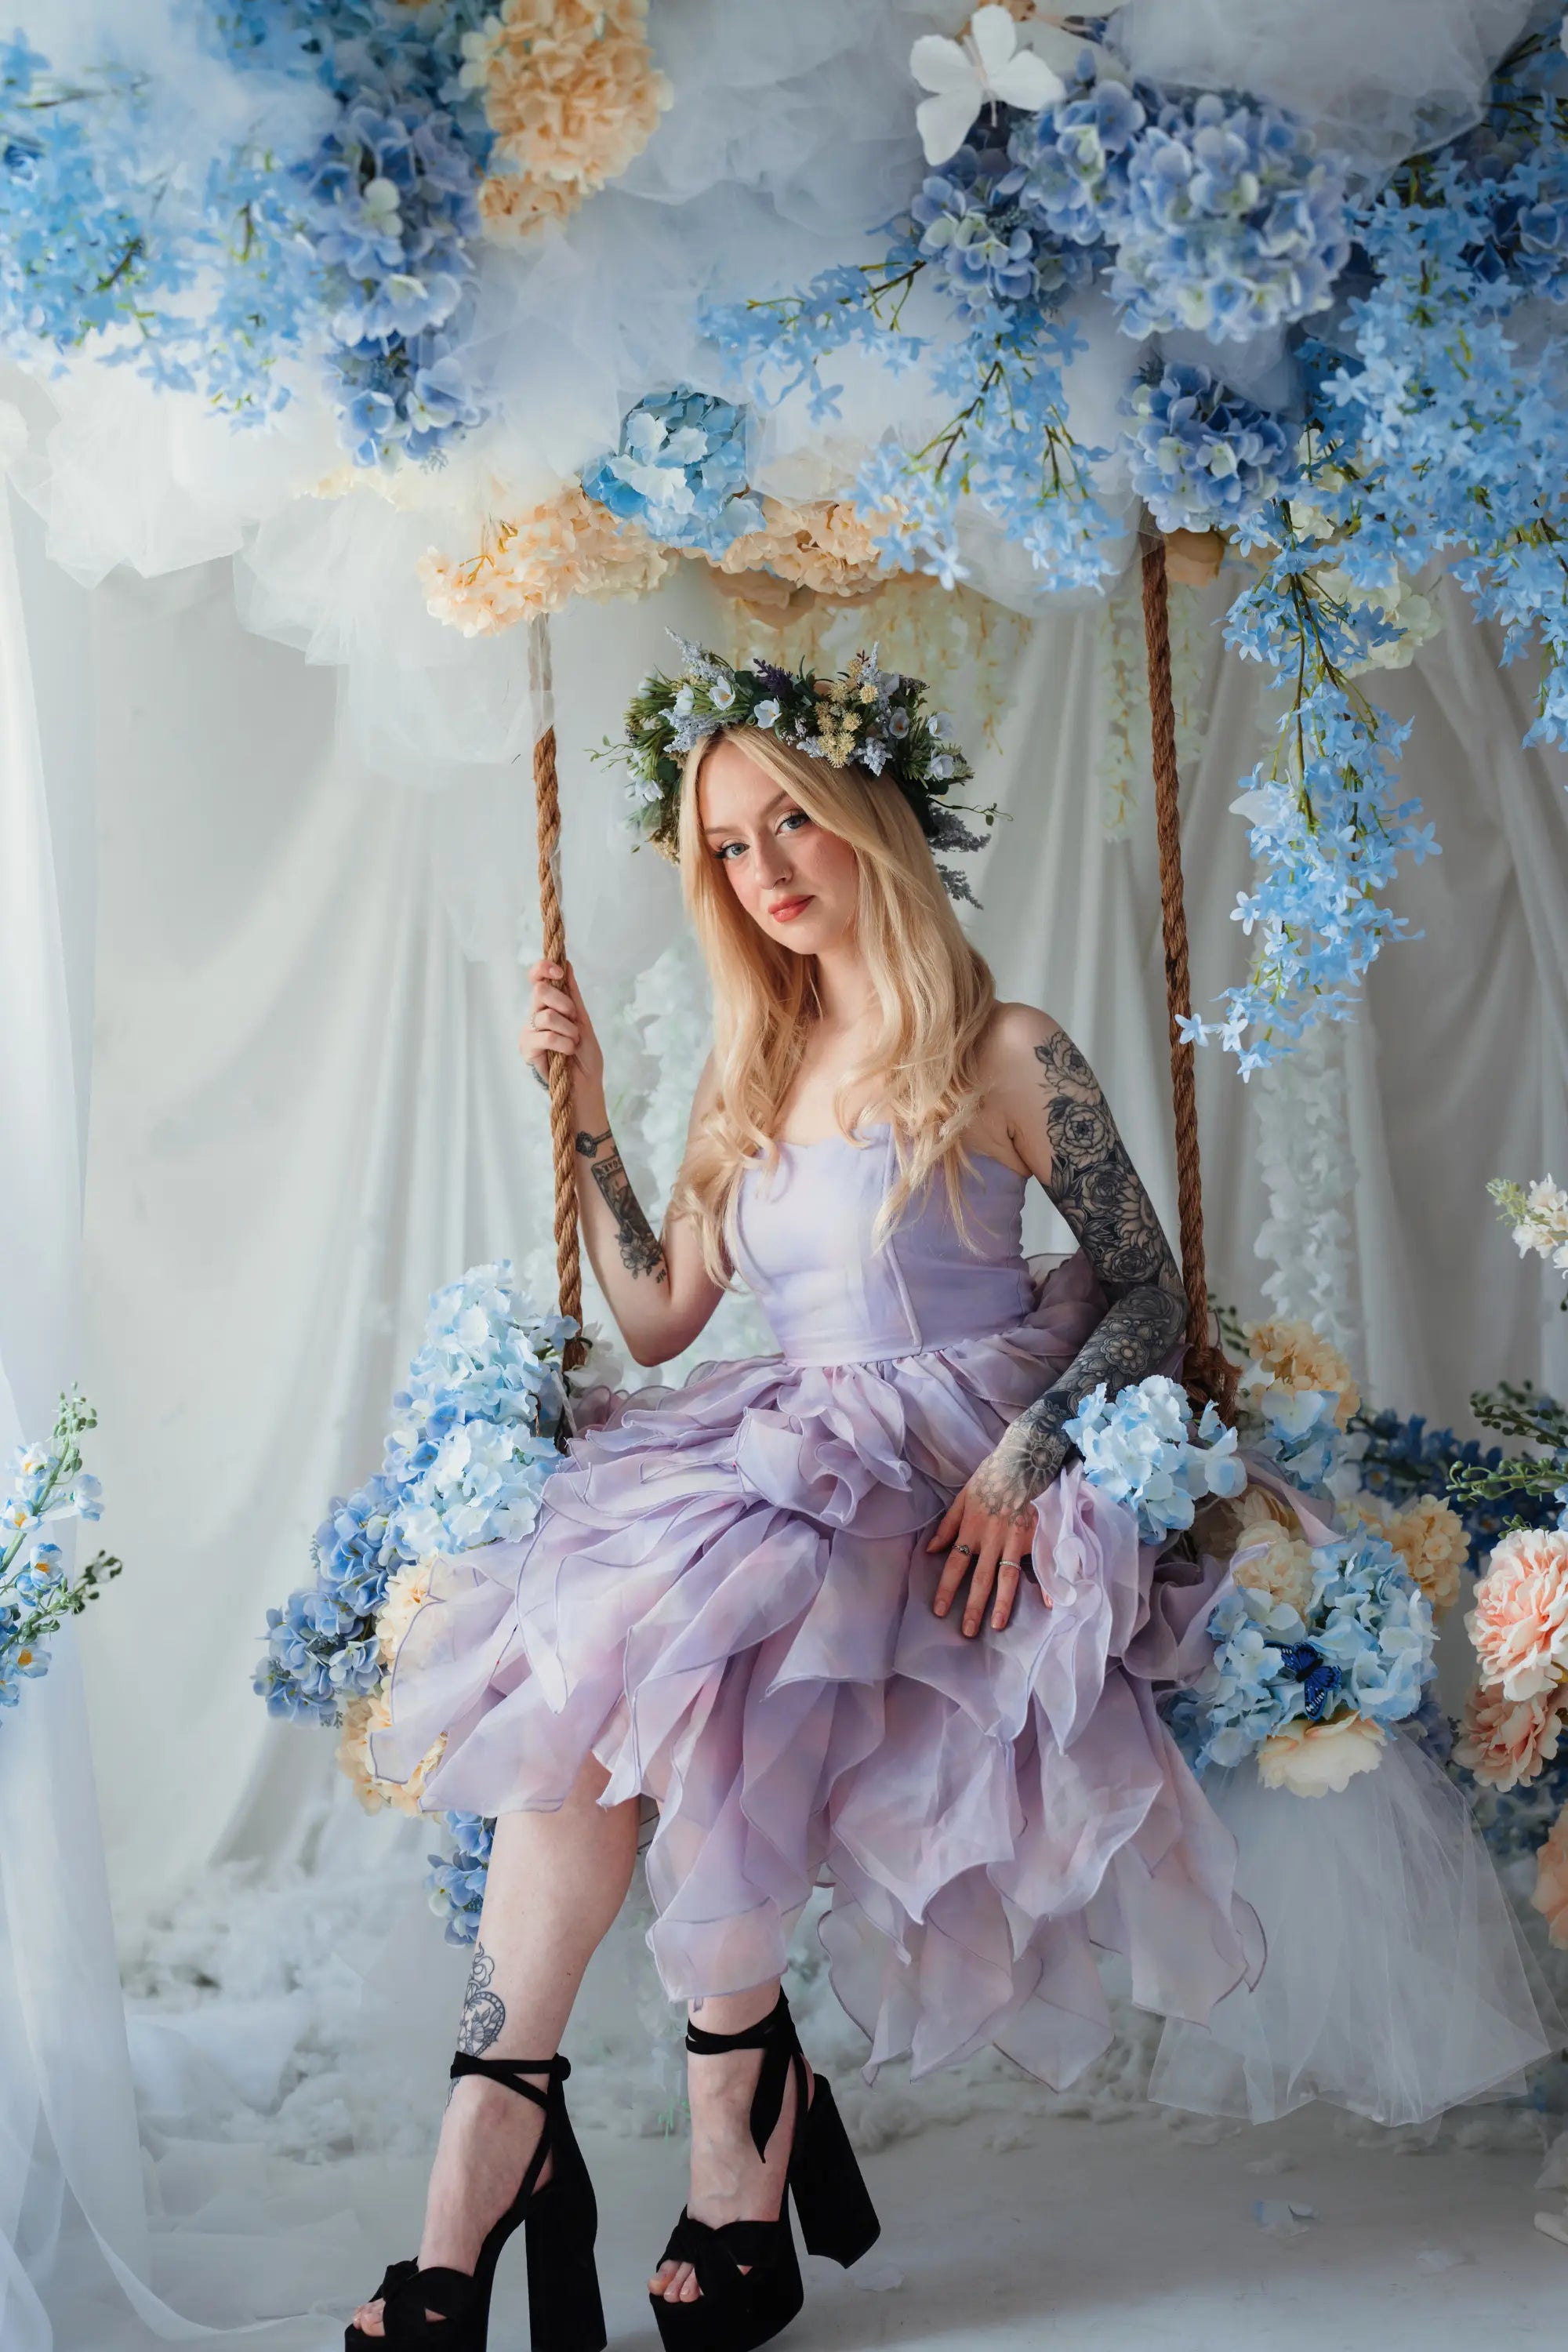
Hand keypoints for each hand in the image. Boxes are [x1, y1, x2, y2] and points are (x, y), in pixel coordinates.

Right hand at [519, 959, 603, 1100]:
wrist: (586, 1084)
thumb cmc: (585, 1055)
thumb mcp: (582, 1019)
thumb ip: (572, 994)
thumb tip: (567, 965)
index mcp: (548, 1006)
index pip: (536, 979)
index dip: (543, 968)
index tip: (558, 972)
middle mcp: (535, 1015)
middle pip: (539, 991)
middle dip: (563, 1003)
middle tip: (574, 1019)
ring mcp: (529, 1032)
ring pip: (546, 1015)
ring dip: (568, 1029)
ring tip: (573, 1042)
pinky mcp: (527, 1048)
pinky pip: (545, 1036)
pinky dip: (563, 1043)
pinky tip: (567, 1052)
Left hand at [926, 1418, 1067, 1635]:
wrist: (1024, 1459)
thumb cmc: (992, 1476)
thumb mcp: (963, 1497)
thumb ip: (948, 1525)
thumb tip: (930, 1550)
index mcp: (971, 1529)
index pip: (954, 1565)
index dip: (945, 1589)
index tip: (939, 1611)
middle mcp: (991, 1539)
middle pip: (980, 1579)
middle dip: (972, 1607)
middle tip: (966, 1632)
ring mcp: (1016, 1540)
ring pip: (1007, 1578)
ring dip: (1001, 1604)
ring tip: (996, 1626)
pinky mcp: (1037, 1536)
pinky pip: (1041, 1565)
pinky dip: (1046, 1584)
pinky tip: (1048, 1604)